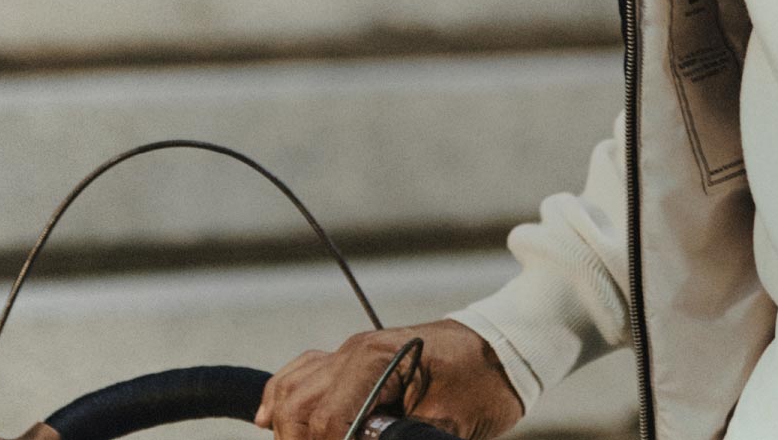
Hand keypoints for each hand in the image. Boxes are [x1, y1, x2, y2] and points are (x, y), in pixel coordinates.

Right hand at [257, 319, 524, 439]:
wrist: (507, 347)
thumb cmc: (486, 385)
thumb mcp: (451, 426)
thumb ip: (404, 439)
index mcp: (379, 360)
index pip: (328, 418)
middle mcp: (356, 351)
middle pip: (301, 405)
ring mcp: (352, 351)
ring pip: (293, 388)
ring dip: (289, 426)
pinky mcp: (355, 359)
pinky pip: (303, 372)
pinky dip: (283, 396)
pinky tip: (271, 420)